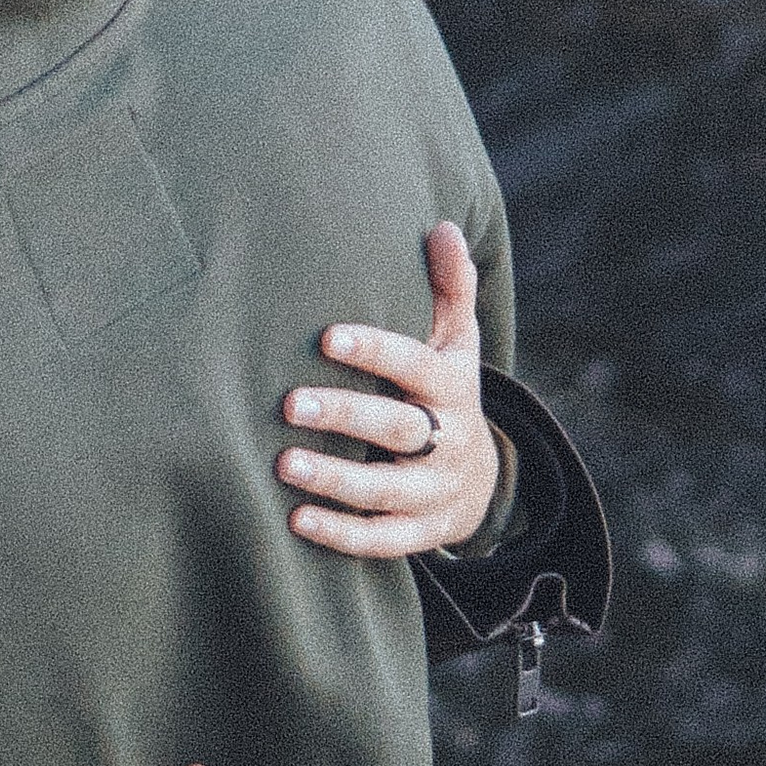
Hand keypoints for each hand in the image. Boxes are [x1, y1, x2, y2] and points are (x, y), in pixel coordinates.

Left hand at [276, 221, 502, 559]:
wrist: (482, 479)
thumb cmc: (446, 392)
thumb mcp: (457, 341)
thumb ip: (449, 287)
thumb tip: (441, 227)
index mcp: (453, 386)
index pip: (416, 365)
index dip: (376, 351)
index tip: (327, 336)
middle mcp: (449, 439)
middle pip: (400, 428)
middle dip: (345, 416)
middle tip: (289, 404)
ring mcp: (436, 490)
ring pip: (388, 489)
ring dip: (336, 478)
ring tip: (284, 464)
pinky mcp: (422, 532)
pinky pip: (383, 539)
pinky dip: (342, 533)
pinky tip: (295, 519)